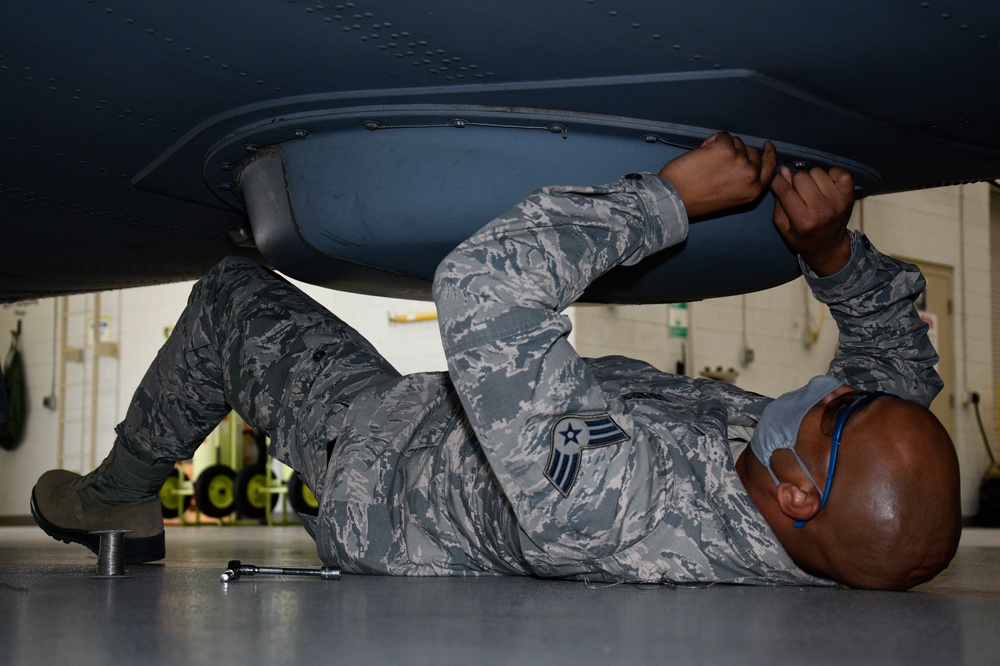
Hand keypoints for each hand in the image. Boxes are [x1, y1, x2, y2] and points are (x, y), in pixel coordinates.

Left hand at [657, 132, 776, 218]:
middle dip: (738, 151)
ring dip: (724, 146)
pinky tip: (701, 152)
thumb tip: (743, 160)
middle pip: (753, 152)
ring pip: (737, 142)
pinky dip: (713, 140)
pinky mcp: (724, 148)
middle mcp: (751, 176)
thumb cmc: (696, 200)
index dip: (769, 155)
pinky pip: (723, 135)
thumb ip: (742, 181)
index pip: (770, 169)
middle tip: (720, 158)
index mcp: (754, 191)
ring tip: (706, 160)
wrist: (676, 198)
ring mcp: (739, 160)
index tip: (767, 146)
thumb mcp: (730, 197)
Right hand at [770, 165, 854, 276]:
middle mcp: (822, 210)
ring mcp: (838, 202)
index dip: (777, 180)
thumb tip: (783, 172)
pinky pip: (841, 172)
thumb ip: (780, 199)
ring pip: (817, 172)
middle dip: (795, 181)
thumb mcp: (782, 226)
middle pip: (801, 177)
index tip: (776, 178)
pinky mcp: (849, 196)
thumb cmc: (802, 237)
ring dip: (812, 179)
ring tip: (812, 191)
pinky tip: (826, 185)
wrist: (829, 247)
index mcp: (803, 221)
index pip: (785, 190)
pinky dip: (832, 175)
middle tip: (798, 192)